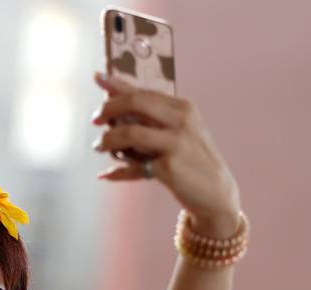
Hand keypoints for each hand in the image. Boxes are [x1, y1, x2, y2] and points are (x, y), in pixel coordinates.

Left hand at [90, 71, 241, 231]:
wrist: (216, 191)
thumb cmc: (190, 160)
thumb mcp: (177, 133)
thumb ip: (150, 121)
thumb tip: (112, 114)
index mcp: (182, 108)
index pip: (144, 91)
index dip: (117, 84)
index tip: (97, 77)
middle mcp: (181, 120)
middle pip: (136, 103)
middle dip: (109, 109)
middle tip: (95, 120)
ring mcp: (176, 143)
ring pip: (130, 132)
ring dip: (107, 140)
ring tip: (98, 147)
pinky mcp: (170, 167)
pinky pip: (134, 167)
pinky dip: (117, 172)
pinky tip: (106, 175)